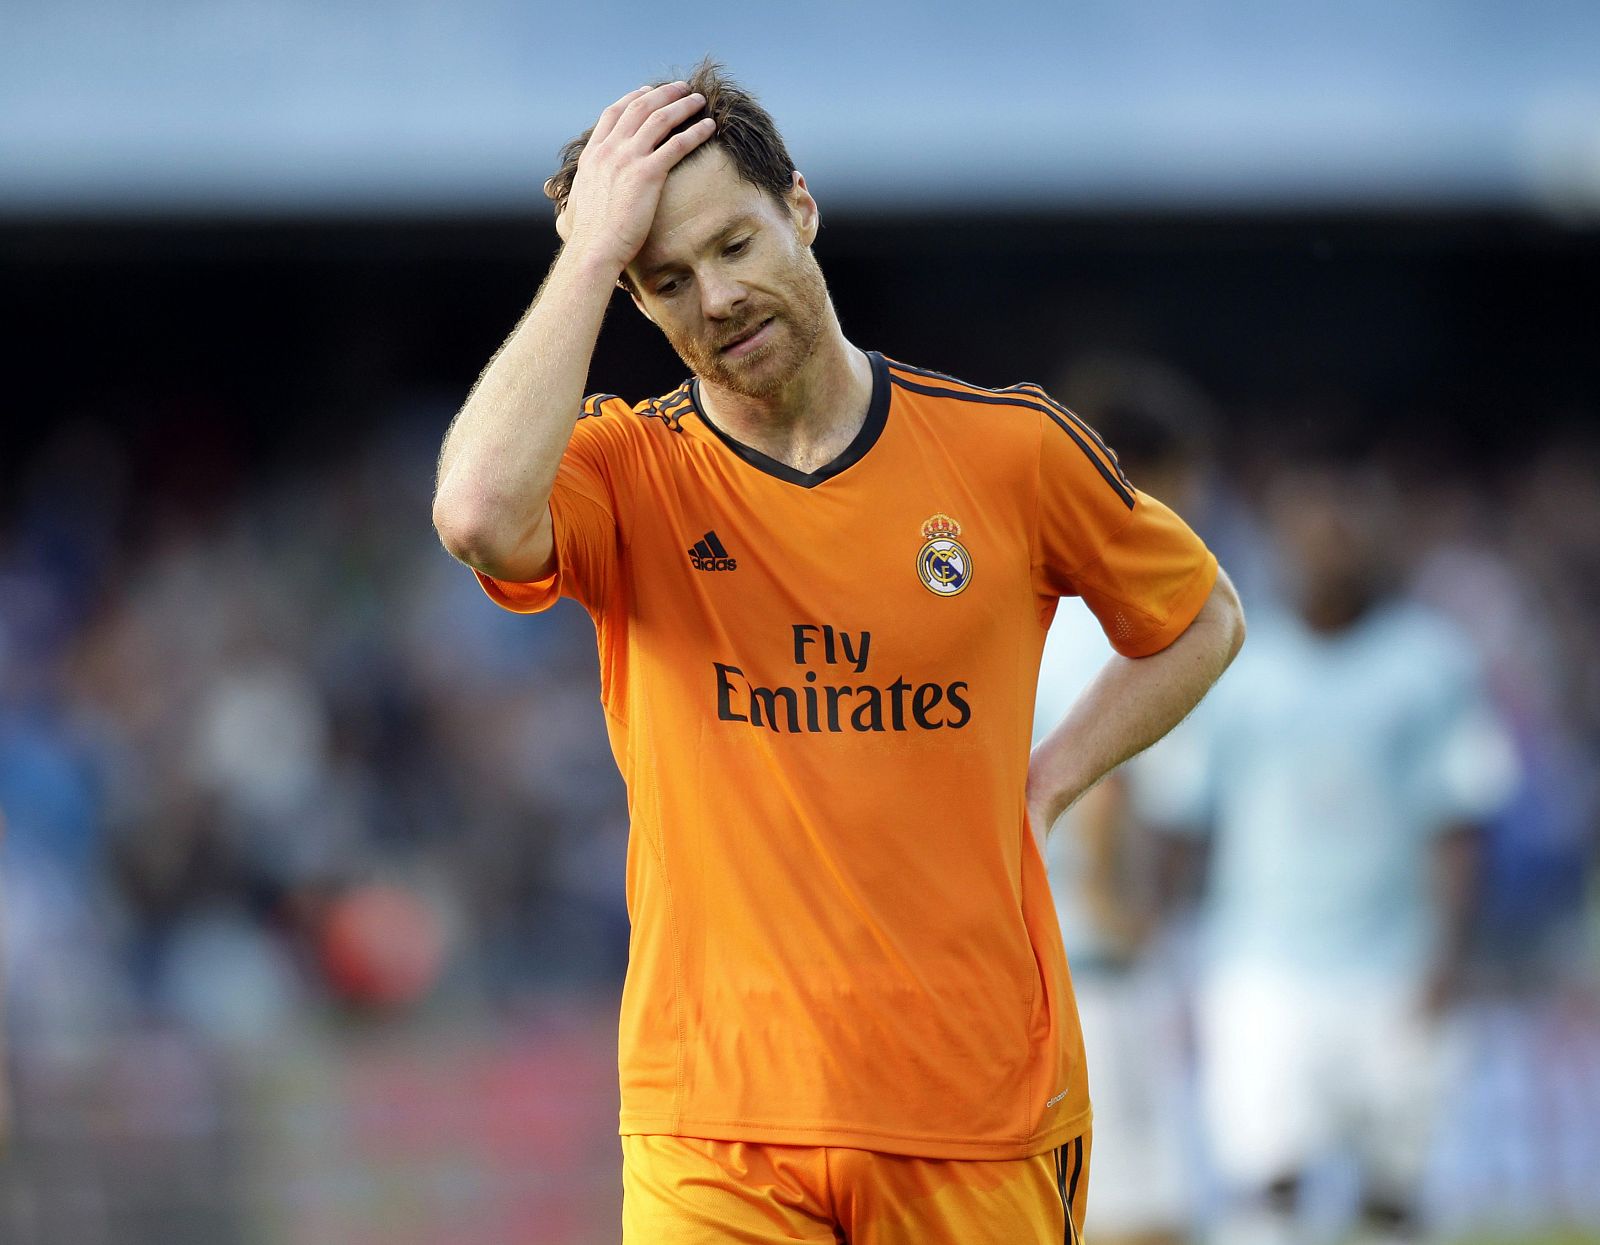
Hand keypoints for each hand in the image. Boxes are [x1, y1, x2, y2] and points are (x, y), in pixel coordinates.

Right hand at [549, 82, 716, 270]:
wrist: (594, 249)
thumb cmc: (589, 236)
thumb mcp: (579, 202)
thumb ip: (583, 190)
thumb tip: (578, 200)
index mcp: (593, 154)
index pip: (613, 114)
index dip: (632, 98)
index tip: (647, 91)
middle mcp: (609, 150)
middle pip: (639, 108)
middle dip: (663, 94)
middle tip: (681, 88)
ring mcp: (628, 159)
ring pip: (660, 119)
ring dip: (682, 105)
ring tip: (699, 100)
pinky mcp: (648, 174)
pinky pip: (677, 144)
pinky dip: (695, 132)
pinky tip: (708, 126)